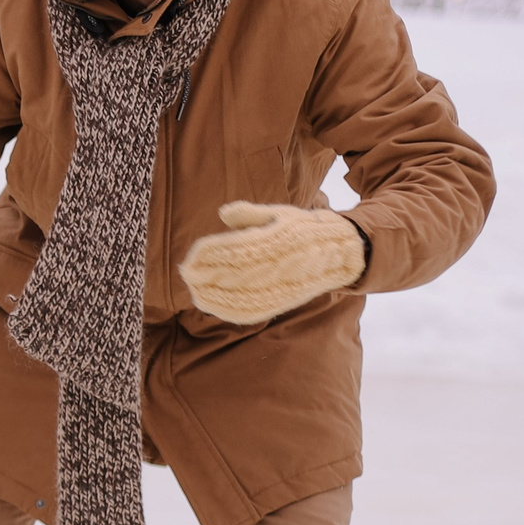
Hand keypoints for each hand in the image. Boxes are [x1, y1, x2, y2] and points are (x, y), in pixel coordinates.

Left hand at [177, 202, 367, 325]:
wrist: (336, 252)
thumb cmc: (300, 228)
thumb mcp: (278, 213)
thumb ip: (249, 214)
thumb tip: (223, 213)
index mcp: (277, 239)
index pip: (237, 249)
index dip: (212, 254)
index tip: (193, 255)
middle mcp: (280, 265)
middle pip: (235, 274)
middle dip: (207, 275)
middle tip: (186, 273)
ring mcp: (281, 286)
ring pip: (241, 296)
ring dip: (213, 295)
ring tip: (194, 291)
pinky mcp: (281, 302)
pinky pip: (252, 311)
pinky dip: (228, 311)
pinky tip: (211, 305)